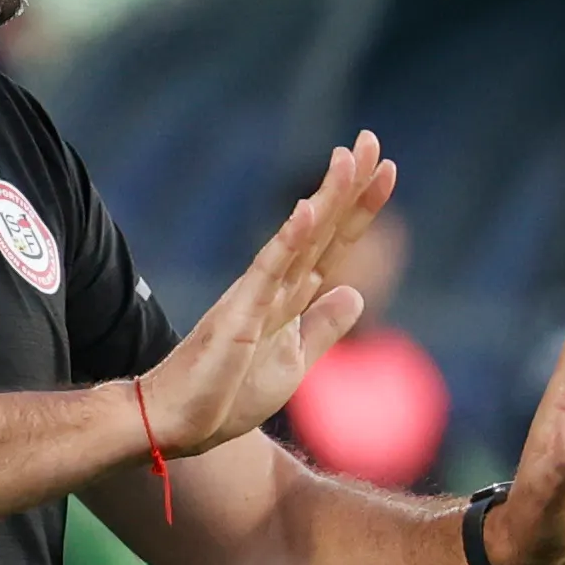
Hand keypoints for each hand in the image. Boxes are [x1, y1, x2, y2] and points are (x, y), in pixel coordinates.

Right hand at [138, 133, 396, 456]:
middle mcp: (276, 287)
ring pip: (300, 238)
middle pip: (322, 229)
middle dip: (348, 186)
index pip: (335, 245)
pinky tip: (307, 210)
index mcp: (291, 299)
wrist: (178, 425)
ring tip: (347, 157)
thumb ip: (322, 328)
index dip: (361, 209)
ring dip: (325, 198)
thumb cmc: (227, 397)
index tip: (385, 168)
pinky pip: (267, 270)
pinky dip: (288, 239)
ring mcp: (257, 295)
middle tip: (370, 139)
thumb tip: (355, 292)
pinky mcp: (238, 312)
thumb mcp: (292, 363)